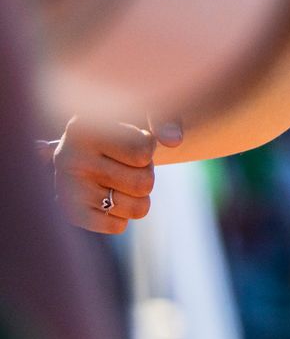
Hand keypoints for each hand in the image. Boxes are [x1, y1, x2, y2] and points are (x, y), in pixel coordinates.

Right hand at [48, 117, 182, 234]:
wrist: (85, 148)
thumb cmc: (121, 128)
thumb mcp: (142, 112)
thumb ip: (165, 118)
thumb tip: (175, 140)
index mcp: (84, 125)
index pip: (143, 150)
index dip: (148, 147)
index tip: (132, 139)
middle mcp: (69, 157)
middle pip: (144, 183)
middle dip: (146, 173)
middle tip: (128, 163)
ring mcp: (66, 189)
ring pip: (138, 208)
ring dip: (139, 196)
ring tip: (120, 179)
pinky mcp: (70, 214)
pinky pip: (118, 227)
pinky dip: (123, 215)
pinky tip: (109, 197)